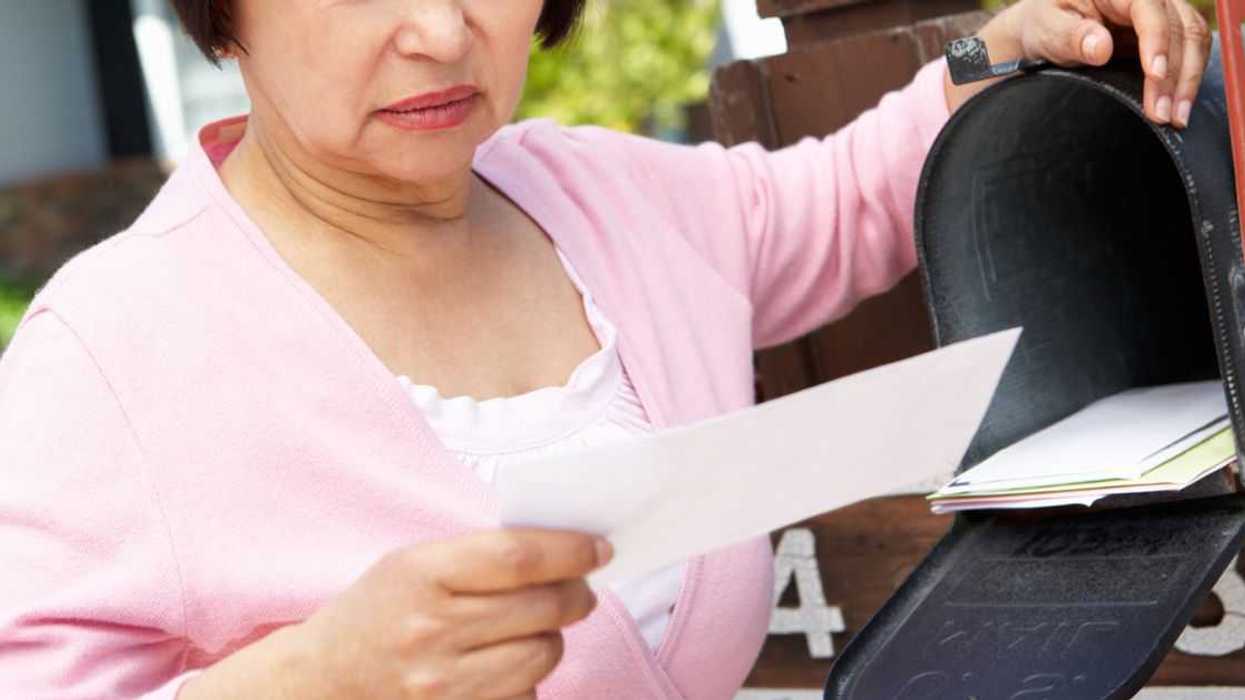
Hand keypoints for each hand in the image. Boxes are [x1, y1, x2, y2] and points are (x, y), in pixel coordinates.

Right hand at [289, 529, 609, 698]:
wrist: (321, 684)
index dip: (571, 550)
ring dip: (551, 636)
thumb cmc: (375, 614)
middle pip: (544, 607)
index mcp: (420, 574)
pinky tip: (501, 663)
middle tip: (579, 587)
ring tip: (532, 626)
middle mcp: (431, 631)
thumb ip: (480, 555)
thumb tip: (565, 549)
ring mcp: (443, 685)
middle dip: (576, 593)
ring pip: (544, 653)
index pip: (519, 557)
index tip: (600, 548)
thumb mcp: (412, 565)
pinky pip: (526, 694)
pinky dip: (527, 676)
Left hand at [951, 0, 1212, 127]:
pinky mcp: (1166, 32)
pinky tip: (1180, 104)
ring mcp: (1161, 12)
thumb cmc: (1044, 25)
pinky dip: (1188, 77)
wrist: (1045, 30)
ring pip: (1193, 38)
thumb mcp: (1047, 29)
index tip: (1154, 75)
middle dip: (1175, 73)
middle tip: (1163, 114)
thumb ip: (1071, 37)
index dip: (1157, 41)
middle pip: (1179, 27)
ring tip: (1175, 118)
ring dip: (1188, 80)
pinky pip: (1190, 49)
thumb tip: (1101, 47)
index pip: (1150, 8)